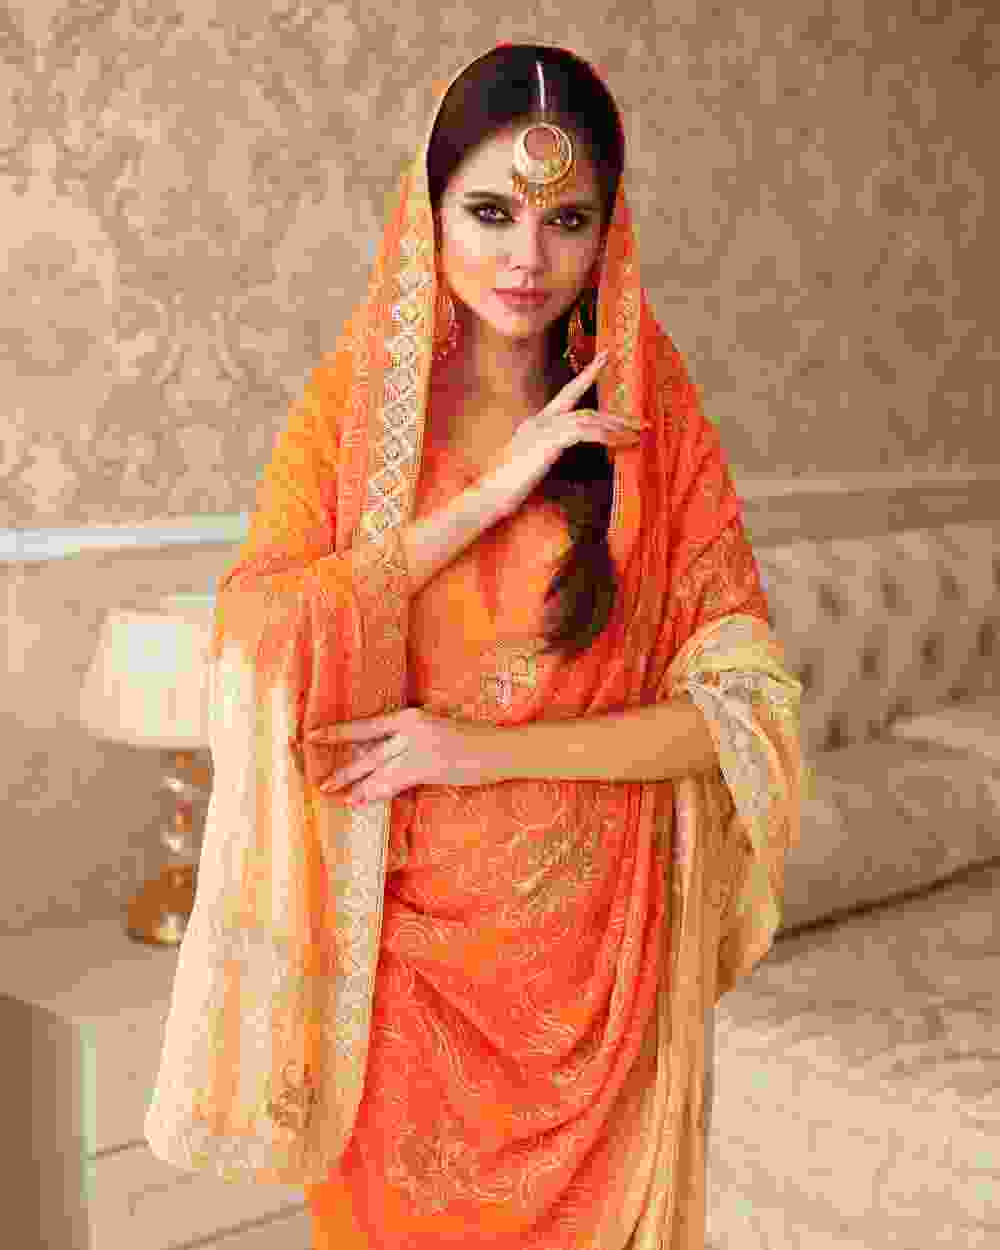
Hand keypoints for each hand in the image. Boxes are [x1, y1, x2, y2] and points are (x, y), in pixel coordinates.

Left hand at [291, 707, 503, 804]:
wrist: (498, 748)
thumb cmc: (473, 744)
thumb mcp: (438, 734)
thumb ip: (413, 744)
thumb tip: (388, 765)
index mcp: (411, 716)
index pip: (368, 725)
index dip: (339, 732)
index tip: (314, 735)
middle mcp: (410, 727)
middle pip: (368, 748)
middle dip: (342, 764)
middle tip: (318, 777)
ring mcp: (417, 745)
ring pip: (376, 768)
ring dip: (354, 783)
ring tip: (334, 793)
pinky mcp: (425, 764)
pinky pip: (392, 782)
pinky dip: (375, 792)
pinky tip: (360, 800)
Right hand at [483, 350, 649, 519]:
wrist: (489, 495)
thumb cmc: (505, 488)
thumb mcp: (530, 466)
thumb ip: (546, 453)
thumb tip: (559, 453)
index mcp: (536, 422)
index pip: (567, 394)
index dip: (587, 375)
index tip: (604, 358)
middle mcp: (540, 420)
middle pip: (586, 409)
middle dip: (615, 414)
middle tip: (640, 420)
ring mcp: (543, 429)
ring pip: (588, 419)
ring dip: (616, 426)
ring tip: (637, 433)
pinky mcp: (548, 442)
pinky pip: (584, 433)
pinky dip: (605, 436)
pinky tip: (621, 443)